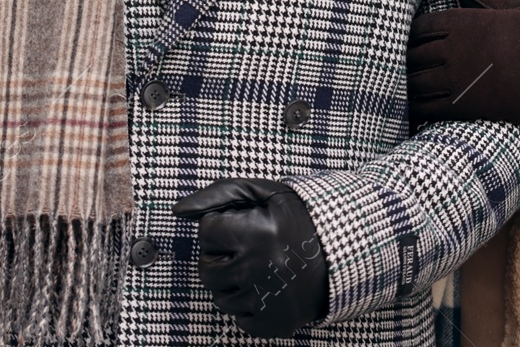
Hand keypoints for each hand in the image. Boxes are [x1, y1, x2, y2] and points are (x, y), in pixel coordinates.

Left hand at [173, 178, 328, 337]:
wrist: (342, 254)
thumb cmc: (299, 219)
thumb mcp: (264, 193)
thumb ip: (218, 194)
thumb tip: (178, 211)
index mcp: (259, 233)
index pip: (206, 232)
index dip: (224, 226)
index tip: (248, 225)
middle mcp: (261, 270)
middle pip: (206, 268)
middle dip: (222, 256)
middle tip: (251, 248)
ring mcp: (268, 301)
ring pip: (219, 297)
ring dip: (233, 282)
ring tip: (261, 267)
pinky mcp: (273, 325)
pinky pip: (237, 319)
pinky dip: (249, 304)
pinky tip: (268, 287)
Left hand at [407, 0, 519, 130]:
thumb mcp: (512, 9)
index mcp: (463, 22)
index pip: (420, 26)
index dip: (411, 34)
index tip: (408, 40)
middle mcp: (453, 48)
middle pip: (412, 54)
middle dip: (403, 60)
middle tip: (396, 65)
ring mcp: (455, 78)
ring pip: (415, 81)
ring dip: (404, 84)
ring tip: (398, 87)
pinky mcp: (461, 105)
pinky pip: (426, 107)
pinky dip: (413, 108)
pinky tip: (409, 110)